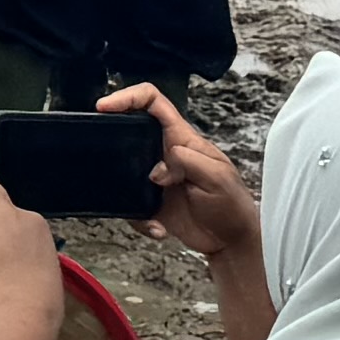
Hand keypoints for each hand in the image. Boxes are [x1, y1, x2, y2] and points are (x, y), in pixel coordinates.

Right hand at [98, 87, 256, 267]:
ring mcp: (155, 178)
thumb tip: (158, 164)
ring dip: (125, 187)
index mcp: (182, 139)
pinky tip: (158, 227)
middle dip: (116, 140)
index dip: (129, 96)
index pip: (153, 102)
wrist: (231, 242)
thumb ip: (189, 161)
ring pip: (123, 170)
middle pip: (130, 130)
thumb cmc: (232, 206)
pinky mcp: (148, 202)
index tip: (107, 106)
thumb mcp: (218, 177)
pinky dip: (139, 219)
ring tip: (146, 204)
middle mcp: (165, 154)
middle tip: (107, 154)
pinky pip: (129, 204)